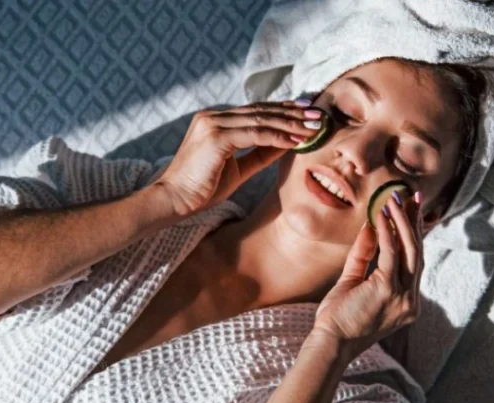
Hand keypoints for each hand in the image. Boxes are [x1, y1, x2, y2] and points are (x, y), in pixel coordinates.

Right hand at [155, 101, 319, 215]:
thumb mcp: (238, 169)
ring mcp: (213, 124)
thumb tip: (287, 144)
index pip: (256, 111)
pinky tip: (296, 139)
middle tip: (319, 116)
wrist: (174, 200)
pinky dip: (277, 136)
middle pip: (261, 111)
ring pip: (260, 119)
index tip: (307, 113)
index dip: (283, 111)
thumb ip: (259, 154)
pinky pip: (254, 133)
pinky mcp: (216, 137)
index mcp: (216, 120)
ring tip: (314, 127)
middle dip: (292, 113)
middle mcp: (213, 116)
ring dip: (290, 123)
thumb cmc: (202, 188)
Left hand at [311, 192, 423, 362]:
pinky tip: (382, 215)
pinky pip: (391, 254)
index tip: (412, 209)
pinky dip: (387, 232)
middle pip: (418, 252)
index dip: (415, 233)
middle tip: (412, 196)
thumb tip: (371, 225)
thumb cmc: (338, 317)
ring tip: (394, 198)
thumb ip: (363, 254)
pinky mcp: (388, 290)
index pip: (415, 261)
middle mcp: (411, 300)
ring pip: (410, 250)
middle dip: (415, 221)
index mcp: (407, 301)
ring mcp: (403, 297)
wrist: (330, 341)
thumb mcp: (353, 280)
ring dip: (402, 221)